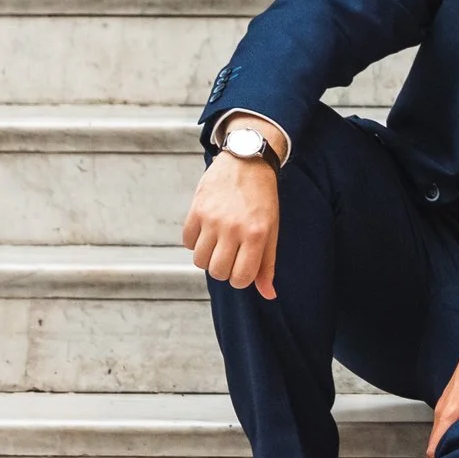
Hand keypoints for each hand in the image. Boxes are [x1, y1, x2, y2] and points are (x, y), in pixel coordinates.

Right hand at [183, 149, 281, 298]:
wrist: (247, 163)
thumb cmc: (263, 200)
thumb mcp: (272, 231)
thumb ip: (267, 264)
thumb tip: (268, 295)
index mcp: (256, 235)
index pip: (241, 277)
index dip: (240, 279)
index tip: (241, 269)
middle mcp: (233, 228)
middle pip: (218, 271)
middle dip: (223, 270)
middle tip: (230, 256)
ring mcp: (212, 219)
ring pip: (199, 260)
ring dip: (207, 258)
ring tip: (217, 245)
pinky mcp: (196, 210)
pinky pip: (186, 242)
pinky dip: (194, 243)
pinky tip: (206, 232)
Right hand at [430, 330, 458, 457]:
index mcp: (450, 411)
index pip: (436, 443)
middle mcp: (444, 407)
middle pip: (437, 438)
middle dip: (444, 454)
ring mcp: (447, 400)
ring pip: (442, 428)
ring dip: (448, 441)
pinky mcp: (453, 396)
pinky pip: (447, 419)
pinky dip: (452, 430)